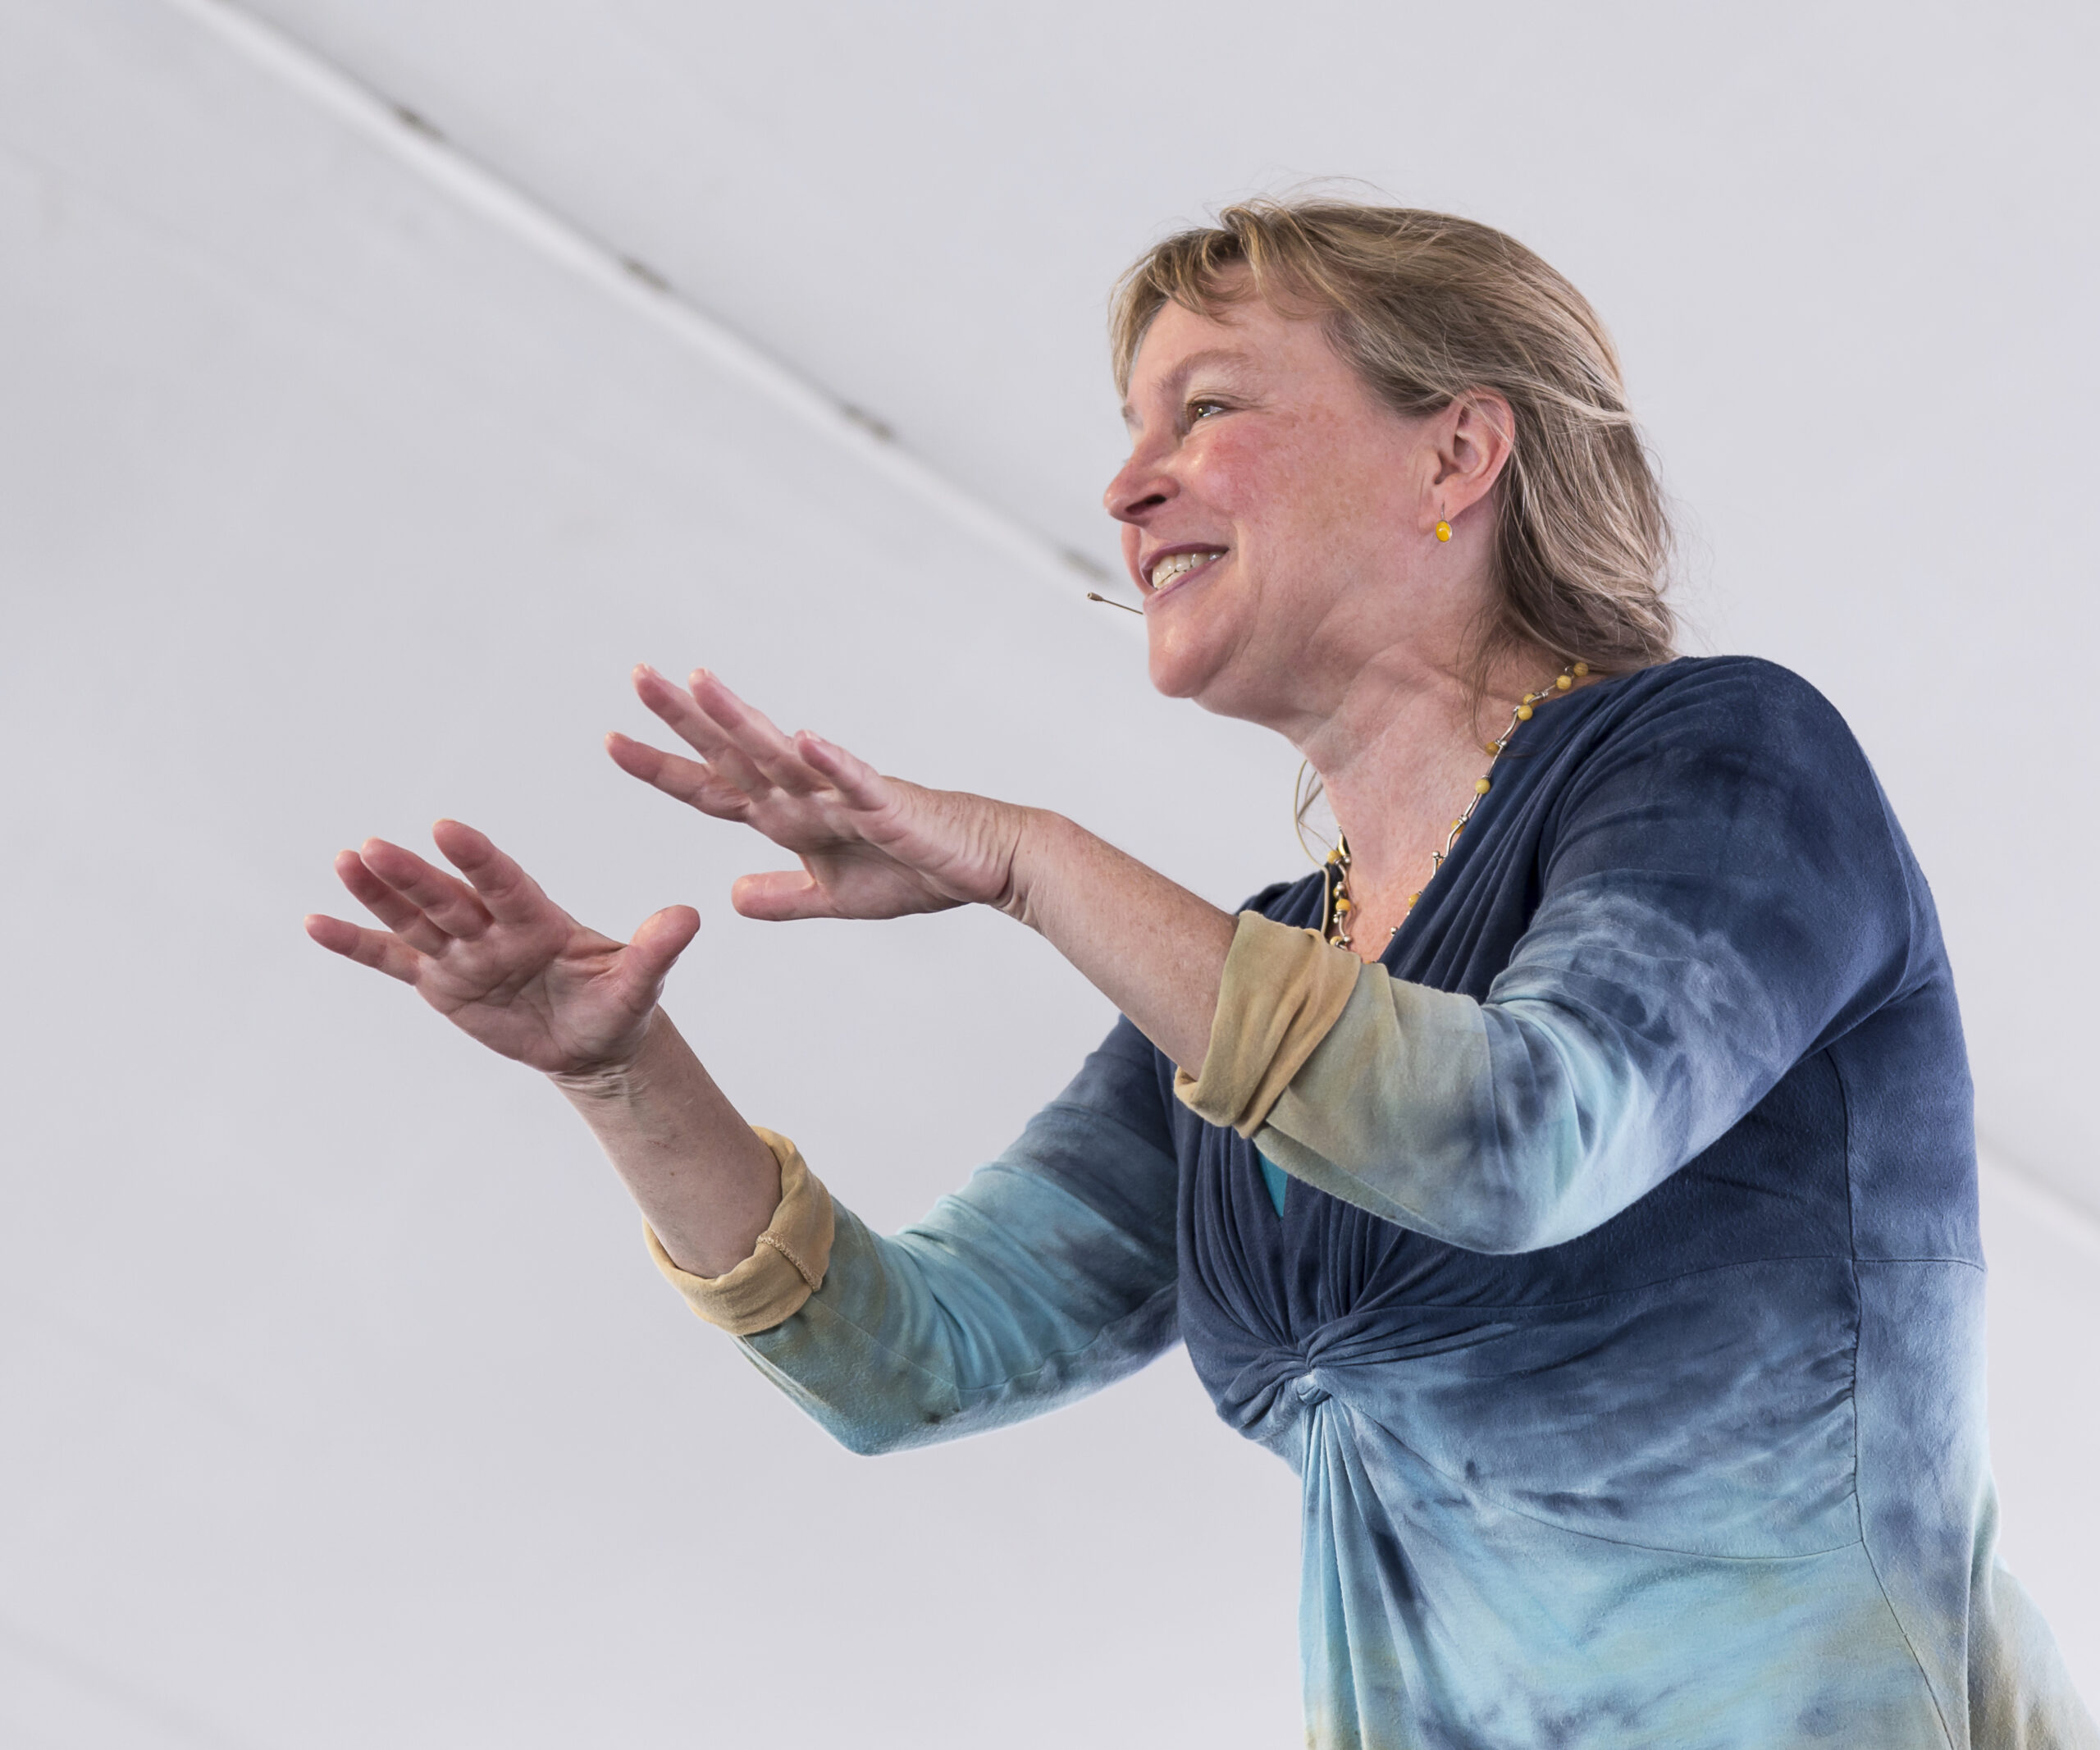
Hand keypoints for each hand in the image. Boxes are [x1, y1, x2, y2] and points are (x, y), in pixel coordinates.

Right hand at [305, 819, 697, 1075]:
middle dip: (412, 875)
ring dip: (378, 894)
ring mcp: (462, 954)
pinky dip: (355, 945)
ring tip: (344, 861)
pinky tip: (313, 922)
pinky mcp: (440, 984)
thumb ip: (656, 950)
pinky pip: (392, 961)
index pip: (504, 884)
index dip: (478, 860)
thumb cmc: (619, 1005)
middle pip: (447, 897)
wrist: (595, 1042)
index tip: (449, 829)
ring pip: (414, 919)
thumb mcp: (640, 985)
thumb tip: (690, 916)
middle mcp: (494, 928)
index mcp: (540, 919)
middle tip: (372, 845)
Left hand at [607, 666, 1031, 921]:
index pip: (714, 788)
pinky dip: (832, 761)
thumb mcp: (836, 897)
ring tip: (700, 682)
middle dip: (685, 717)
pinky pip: (856, 781)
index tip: (610, 741)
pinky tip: (804, 737)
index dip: (663, 768)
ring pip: (783, 754)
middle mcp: (809, 794)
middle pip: (734, 753)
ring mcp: (848, 794)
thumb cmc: (918, 870)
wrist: (988, 864)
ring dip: (742, 720)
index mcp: (792, 815)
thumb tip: (730, 898)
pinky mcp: (891, 806)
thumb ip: (784, 896)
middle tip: (637, 674)